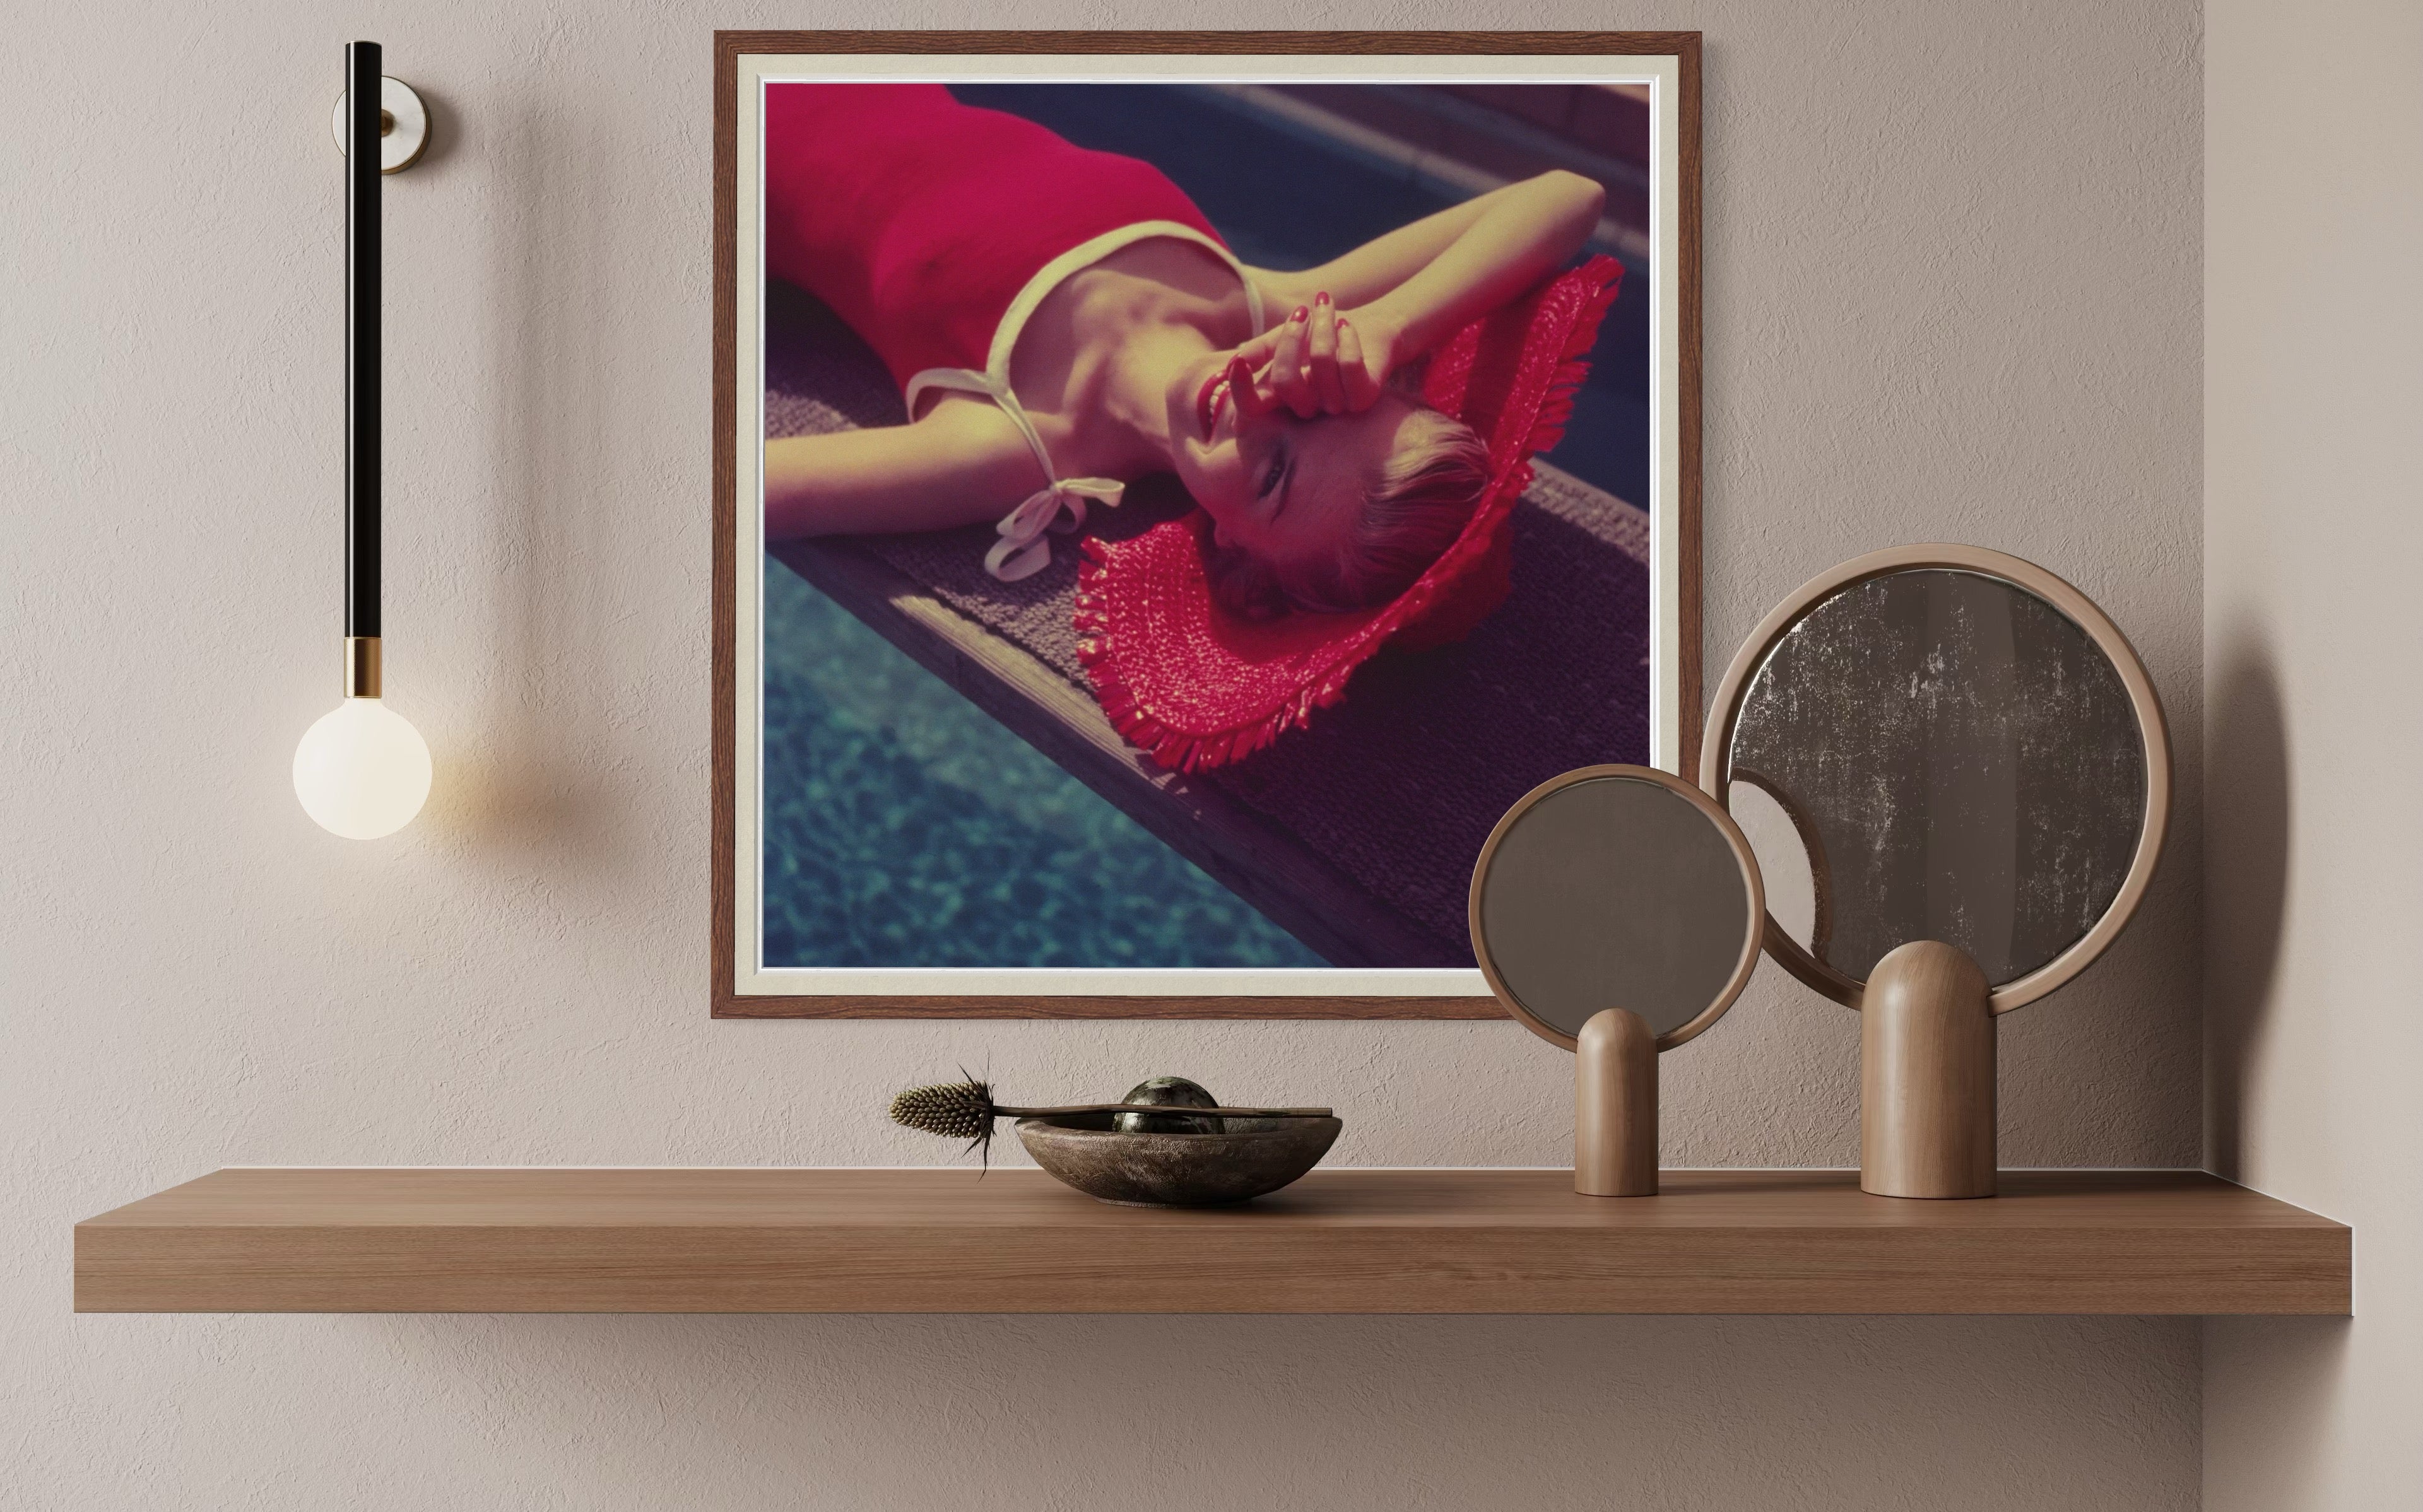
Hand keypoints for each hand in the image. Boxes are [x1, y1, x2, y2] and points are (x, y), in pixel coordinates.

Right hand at [1231, 292, 1394, 418]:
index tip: (1238, 362)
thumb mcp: (1285, 337)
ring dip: (1323, 325)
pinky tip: (1348, 326)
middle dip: (1290, 339)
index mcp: (1284, 395)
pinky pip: (1349, 366)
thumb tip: (1235, 361)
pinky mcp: (1364, 397)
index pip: (1252, 408)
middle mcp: (1308, 406)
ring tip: (1327, 307)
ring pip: (1320, 365)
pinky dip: (1347, 338)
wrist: (1371, 327)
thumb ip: (1260, 350)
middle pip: (1284, 382)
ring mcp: (1336, 405)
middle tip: (1302, 312)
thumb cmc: (1324, 334)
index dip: (1240, 390)